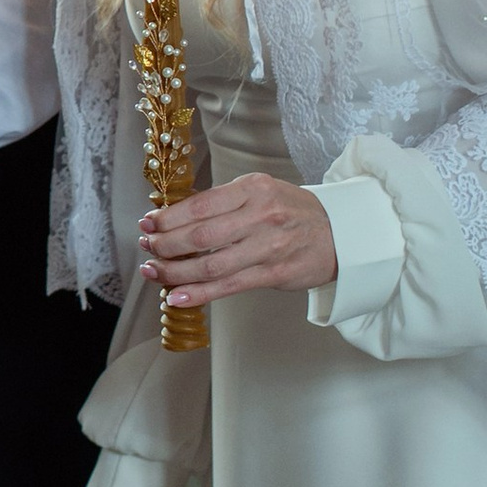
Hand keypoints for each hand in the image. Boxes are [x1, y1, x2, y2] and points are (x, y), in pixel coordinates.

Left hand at [139, 173, 336, 308]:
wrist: (339, 234)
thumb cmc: (291, 211)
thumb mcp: (261, 192)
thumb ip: (225, 202)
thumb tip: (176, 216)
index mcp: (253, 189)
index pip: (200, 204)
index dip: (169, 217)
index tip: (148, 224)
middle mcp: (261, 215)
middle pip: (201, 235)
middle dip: (166, 244)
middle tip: (147, 248)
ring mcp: (268, 247)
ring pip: (211, 264)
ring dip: (176, 271)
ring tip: (153, 272)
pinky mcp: (274, 274)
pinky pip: (229, 286)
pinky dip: (199, 293)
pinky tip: (177, 297)